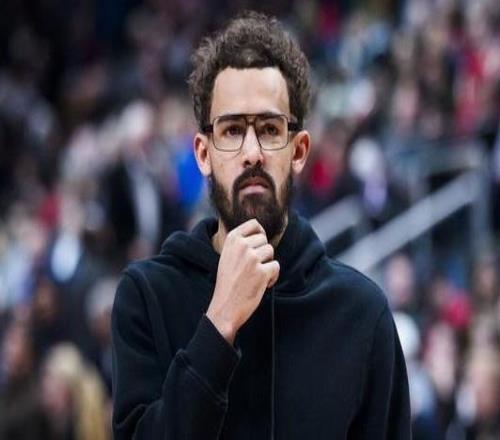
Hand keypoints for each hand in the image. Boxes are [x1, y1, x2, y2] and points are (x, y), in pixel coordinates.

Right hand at [206, 219, 279, 343]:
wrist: (224, 307)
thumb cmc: (228, 282)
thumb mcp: (228, 256)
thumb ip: (241, 243)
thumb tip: (261, 233)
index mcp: (231, 239)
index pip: (254, 223)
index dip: (260, 233)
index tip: (258, 245)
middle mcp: (241, 246)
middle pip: (264, 240)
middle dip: (263, 254)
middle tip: (252, 268)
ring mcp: (252, 259)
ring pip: (271, 252)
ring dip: (268, 265)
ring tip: (256, 276)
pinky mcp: (261, 273)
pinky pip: (276, 266)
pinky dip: (272, 277)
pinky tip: (262, 284)